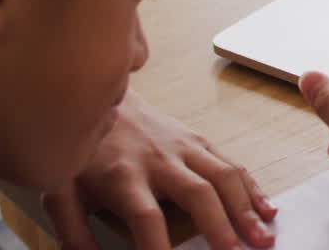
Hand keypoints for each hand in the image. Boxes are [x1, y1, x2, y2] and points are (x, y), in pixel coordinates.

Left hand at [42, 91, 276, 249]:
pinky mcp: (197, 141)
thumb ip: (72, 230)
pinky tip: (266, 208)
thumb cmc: (84, 148)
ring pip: (223, 176)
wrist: (100, 92)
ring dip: (246, 208)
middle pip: (198, 194)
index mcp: (123, 176)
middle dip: (221, 226)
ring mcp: (183, 147)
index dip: (157, 247)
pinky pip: (230, 163)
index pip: (145, 218)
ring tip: (264, 236)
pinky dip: (251, 187)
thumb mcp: (61, 189)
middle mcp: (159, 159)